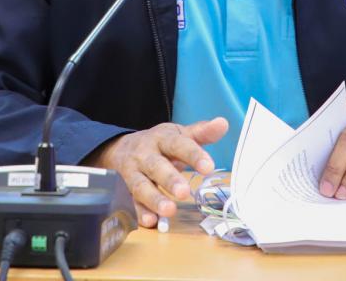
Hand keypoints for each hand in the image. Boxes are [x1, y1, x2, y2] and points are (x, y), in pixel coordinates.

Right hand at [89, 117, 227, 227]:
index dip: (193, 155)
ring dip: (154, 199)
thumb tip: (223, 123)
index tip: (209, 167)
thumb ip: (202, 133)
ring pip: (140, 186)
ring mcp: (133, 173)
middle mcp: (145, 154)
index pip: (178, 144)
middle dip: (169, 179)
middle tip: (185, 192)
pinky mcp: (125, 190)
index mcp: (161, 138)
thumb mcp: (179, 134)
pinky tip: (150, 221)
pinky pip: (131, 202)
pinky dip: (139, 212)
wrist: (122, 147)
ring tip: (170, 210)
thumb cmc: (160, 143)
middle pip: (156, 166)